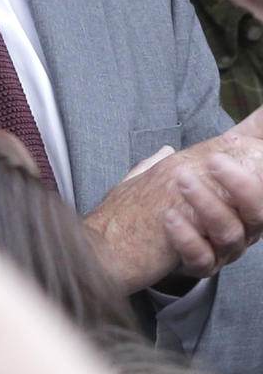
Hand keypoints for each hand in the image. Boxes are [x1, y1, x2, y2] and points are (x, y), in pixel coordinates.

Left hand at [84, 106, 262, 290]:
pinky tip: (170, 218)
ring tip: (182, 180)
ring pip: (228, 232)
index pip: (259, 188)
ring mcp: (221, 250)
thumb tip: (260, 108)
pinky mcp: (198, 266)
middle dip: (240, 184)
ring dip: (207, 202)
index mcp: (243, 202)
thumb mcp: (195, 161)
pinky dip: (187, 237)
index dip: (252, 171)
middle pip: (256, 212)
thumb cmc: (168, 193)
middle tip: (213, 160)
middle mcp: (240, 228)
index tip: (234, 140)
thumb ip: (224, 141)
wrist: (123, 240)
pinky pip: (201, 257)